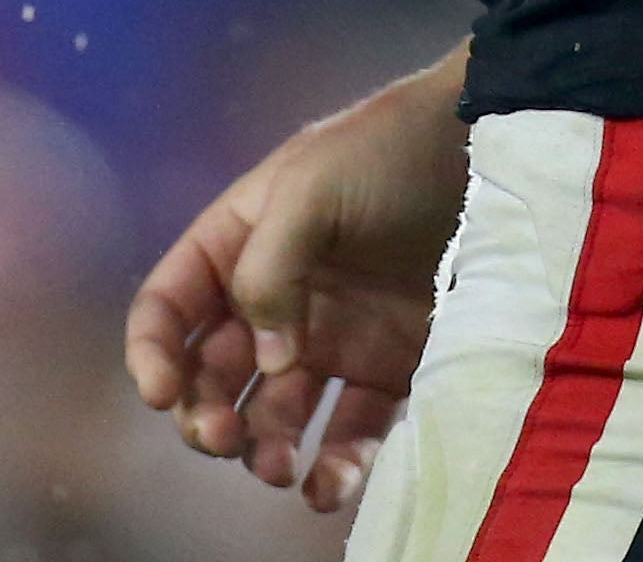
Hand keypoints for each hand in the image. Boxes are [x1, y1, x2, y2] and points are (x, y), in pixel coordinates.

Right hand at [123, 51, 466, 515]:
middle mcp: (275, 300)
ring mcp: (331, 339)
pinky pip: (350, 432)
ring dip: (263, 450)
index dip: (152, 353)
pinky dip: (334, 468)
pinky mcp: (388, 370)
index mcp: (238, 245)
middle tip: (223, 440)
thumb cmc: (388, 154)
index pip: (170, 307)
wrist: (491, 153)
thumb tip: (269, 362)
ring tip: (279, 470)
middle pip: (214, 376)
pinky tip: (327, 488)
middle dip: (206, 417)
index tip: (161, 395)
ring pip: (275, 415)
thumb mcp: (313, 185)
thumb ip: (271, 267)